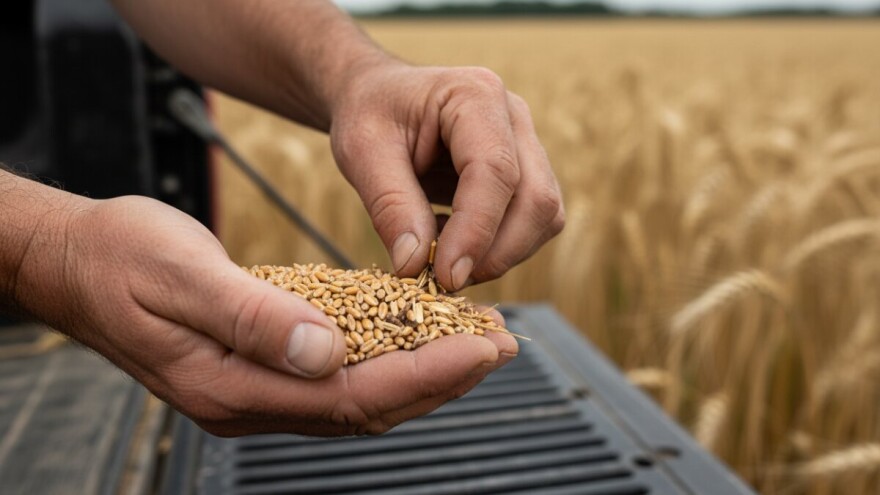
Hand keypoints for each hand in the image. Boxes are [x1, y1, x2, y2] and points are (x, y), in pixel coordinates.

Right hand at [33, 196, 515, 435]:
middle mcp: (251, 400)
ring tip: (477, 341)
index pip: (351, 395)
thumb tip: (324, 352)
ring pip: (358, 394)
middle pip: (367, 405)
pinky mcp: (261, 365)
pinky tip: (415, 333)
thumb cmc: (120, 260)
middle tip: (501, 345)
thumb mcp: (180, 277)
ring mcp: (257, 387)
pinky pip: (337, 374)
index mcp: (233, 386)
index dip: (423, 375)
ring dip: (422, 370)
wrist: (77, 261)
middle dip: (441, 378)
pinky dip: (385, 356)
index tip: (481, 348)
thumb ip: (253, 317)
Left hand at [330, 63, 564, 290]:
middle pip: (535, 198)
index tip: (445, 275)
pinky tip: (455, 247)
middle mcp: (514, 116)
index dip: (476, 231)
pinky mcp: (526, 173)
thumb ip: (389, 205)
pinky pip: (533, 223)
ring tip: (446, 264)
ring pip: (543, 216)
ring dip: (502, 255)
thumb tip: (414, 266)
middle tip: (444, 280)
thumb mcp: (361, 152)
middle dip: (497, 253)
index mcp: (475, 95)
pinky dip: (501, 248)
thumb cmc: (369, 113)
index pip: (495, 171)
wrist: (379, 97)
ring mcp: (527, 144)